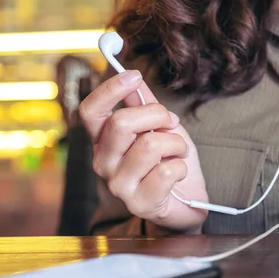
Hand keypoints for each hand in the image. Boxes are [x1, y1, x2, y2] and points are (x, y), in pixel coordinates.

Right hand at [78, 70, 208, 229]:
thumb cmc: (169, 164)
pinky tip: (178, 173)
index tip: (134, 76)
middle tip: (171, 124)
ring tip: (177, 152)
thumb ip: (143, 103)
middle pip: (121, 123)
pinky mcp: (140, 203)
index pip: (91, 112)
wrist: (187, 204)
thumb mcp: (159, 127)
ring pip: (149, 145)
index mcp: (103, 142)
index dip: (110, 89)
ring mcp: (119, 186)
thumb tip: (130, 74)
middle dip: (157, 115)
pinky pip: (166, 171)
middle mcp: (104, 163)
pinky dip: (181, 166)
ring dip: (175, 143)